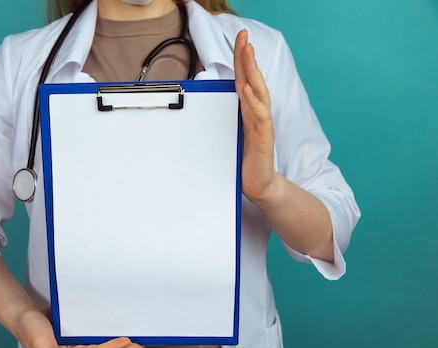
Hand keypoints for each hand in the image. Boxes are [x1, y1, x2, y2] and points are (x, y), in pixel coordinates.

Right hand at [16, 307, 143, 347]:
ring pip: (100, 347)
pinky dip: (106, 337)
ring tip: (134, 344)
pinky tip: (116, 335)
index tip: (125, 341)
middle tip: (138, 346)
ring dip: (117, 346)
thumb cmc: (28, 330)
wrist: (24, 315)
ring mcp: (74, 347)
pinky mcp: (74, 337)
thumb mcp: (37, 346)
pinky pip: (94, 338)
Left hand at [234, 29, 279, 203]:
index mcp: (248, 110)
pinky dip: (253, 102)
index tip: (240, 37)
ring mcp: (262, 124)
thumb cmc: (246, 159)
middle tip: (244, 35)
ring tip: (248, 53)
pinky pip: (259, 117)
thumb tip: (211, 102)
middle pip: (253, 79)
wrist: (259, 184)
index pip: (245, 78)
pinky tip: (248, 89)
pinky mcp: (264, 138)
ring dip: (253, 72)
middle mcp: (257, 113)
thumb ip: (228, 117)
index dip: (242, 58)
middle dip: (248, 56)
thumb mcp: (232, 133)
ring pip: (258, 92)